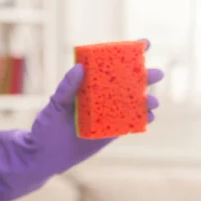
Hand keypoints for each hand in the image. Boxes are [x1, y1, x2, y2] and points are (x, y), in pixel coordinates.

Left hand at [0, 42, 163, 200]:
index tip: (146, 44)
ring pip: (132, 104)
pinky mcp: (110, 134)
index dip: (129, 53)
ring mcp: (107, 115)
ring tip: (152, 101)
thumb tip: (79, 68)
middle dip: (145, 76)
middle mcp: (101, 97)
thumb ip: (66, 88)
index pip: (110, 65)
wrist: (43, 156)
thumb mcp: (54, 106)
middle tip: (157, 74)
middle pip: (128, 83)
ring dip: (146, 100)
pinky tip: (150, 116)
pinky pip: (129, 125)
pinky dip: (141, 120)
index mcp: (88, 85)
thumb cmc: (45, 128)